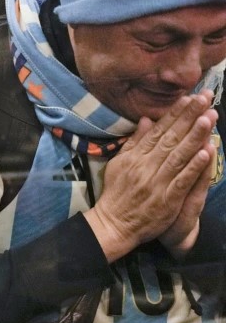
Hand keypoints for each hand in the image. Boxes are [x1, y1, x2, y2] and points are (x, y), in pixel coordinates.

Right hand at [85, 92, 217, 261]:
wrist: (113, 224)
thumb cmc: (116, 194)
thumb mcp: (118, 164)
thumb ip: (134, 142)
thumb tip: (145, 120)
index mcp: (135, 157)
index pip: (158, 131)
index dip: (175, 114)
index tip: (190, 98)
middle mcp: (146, 167)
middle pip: (171, 138)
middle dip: (190, 117)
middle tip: (206, 99)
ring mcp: (157, 183)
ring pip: (179, 156)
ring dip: (195, 136)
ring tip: (209, 118)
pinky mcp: (166, 200)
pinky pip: (183, 180)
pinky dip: (194, 167)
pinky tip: (207, 152)